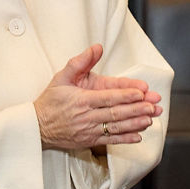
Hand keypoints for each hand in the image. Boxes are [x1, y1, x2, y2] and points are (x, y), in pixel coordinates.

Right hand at [34, 44, 161, 149]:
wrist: (36, 127)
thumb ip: (80, 62)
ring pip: (115, 127)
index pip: (108, 98)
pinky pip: (109, 141)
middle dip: (137, 110)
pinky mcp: (88, 141)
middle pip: (116, 113)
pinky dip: (125, 139)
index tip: (141, 93)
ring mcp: (88, 131)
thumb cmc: (50, 101)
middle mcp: (86, 117)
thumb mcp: (61, 77)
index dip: (125, 95)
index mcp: (81, 100)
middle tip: (153, 106)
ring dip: (135, 124)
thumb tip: (96, 48)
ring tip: (150, 120)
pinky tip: (138, 136)